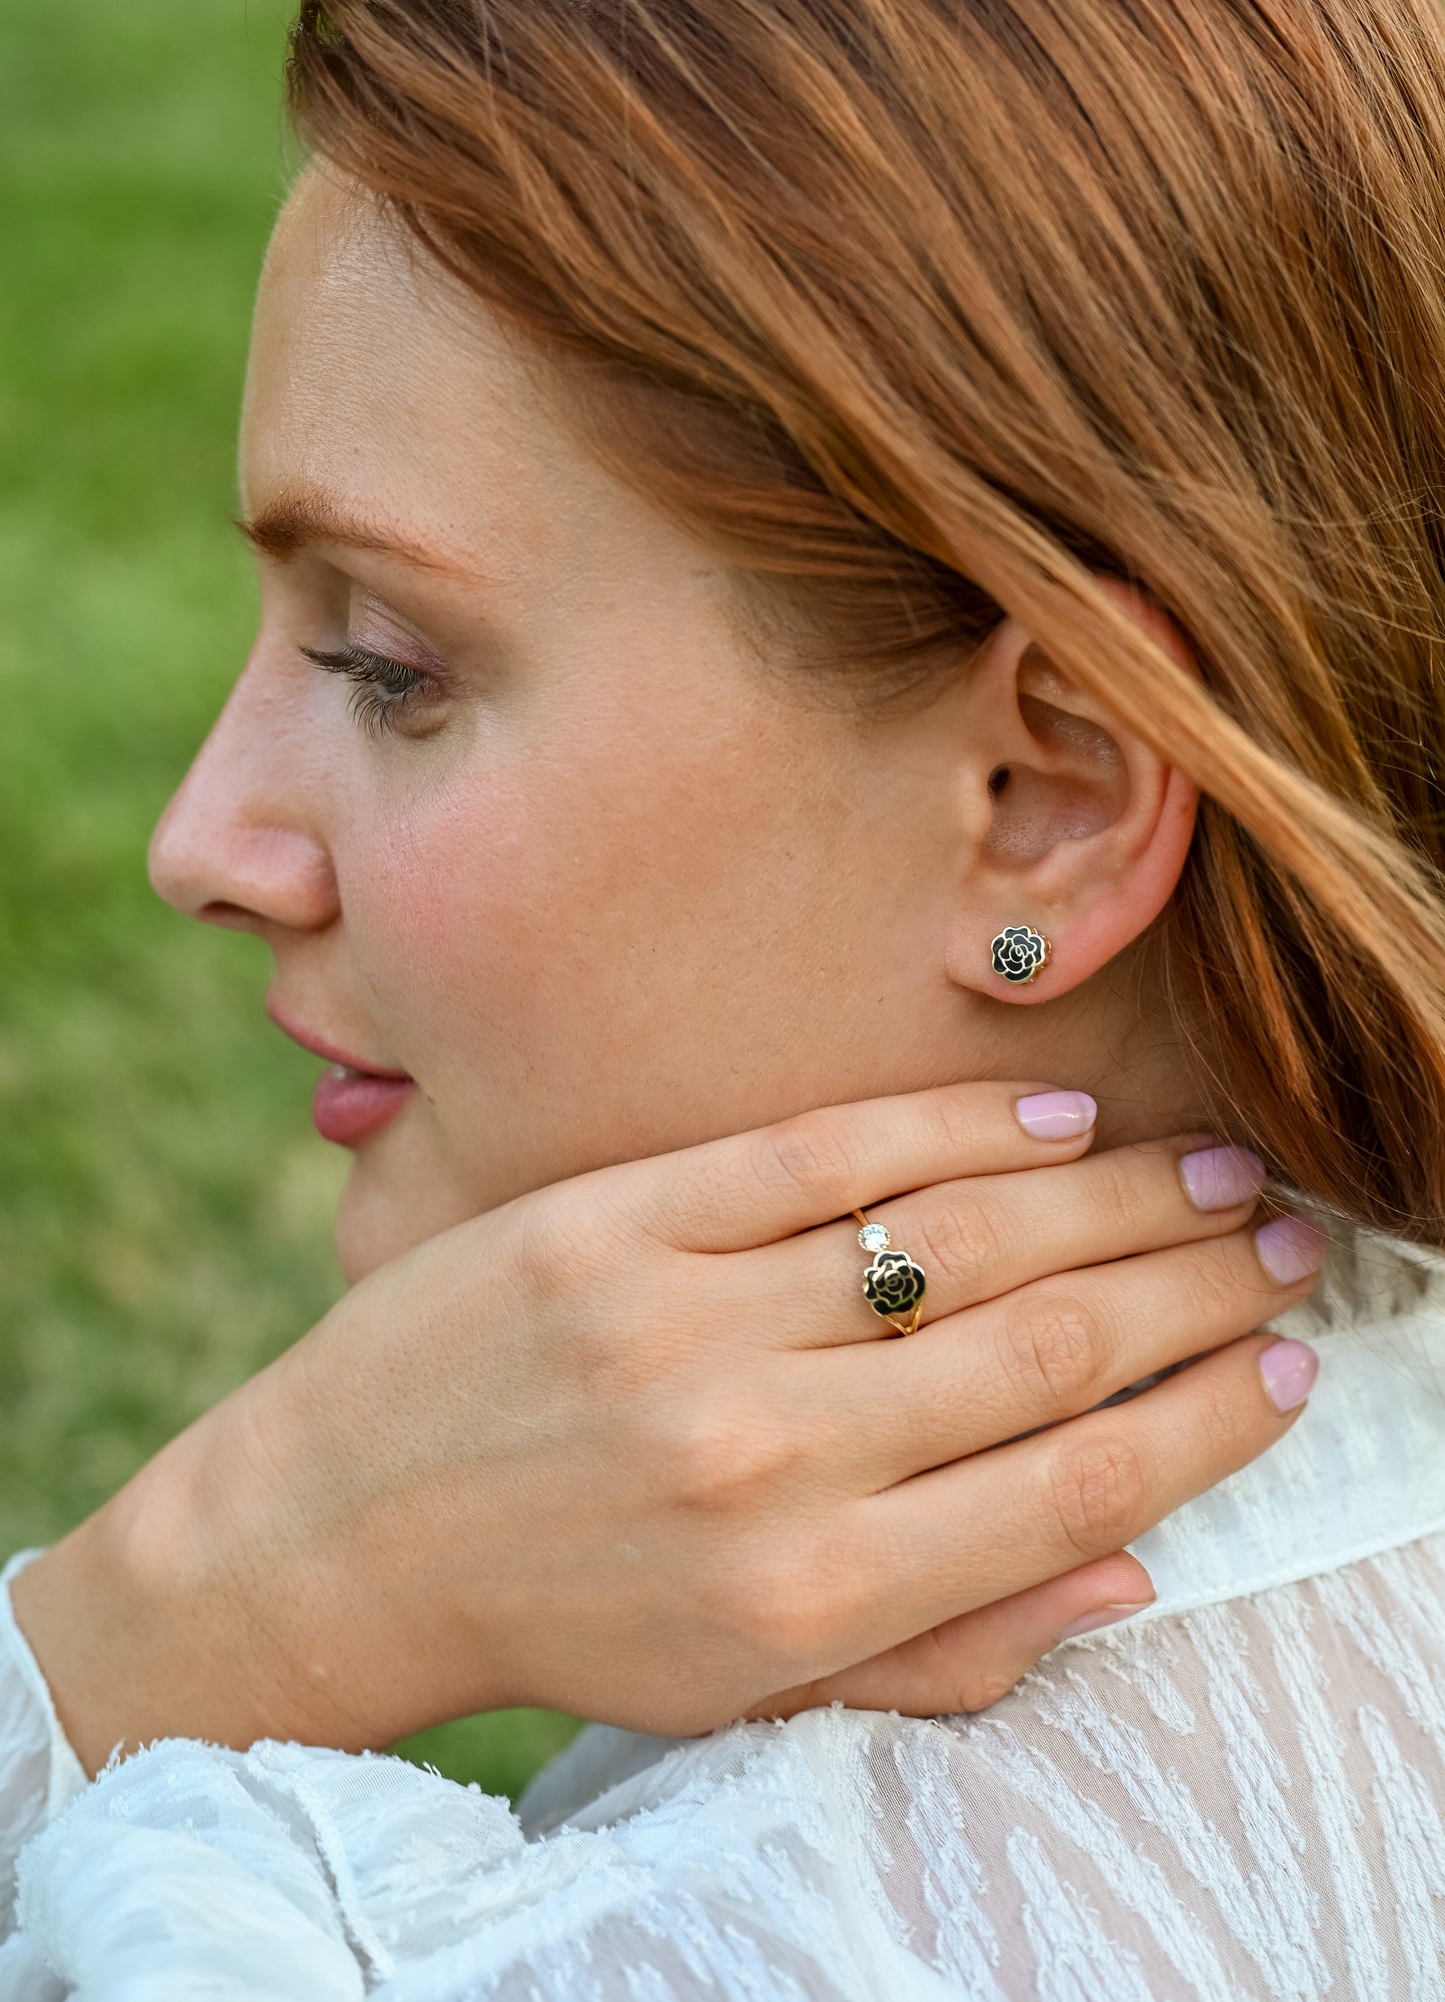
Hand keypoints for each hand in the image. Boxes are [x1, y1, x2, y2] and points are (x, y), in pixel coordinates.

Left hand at [13, 1084, 1320, 1769]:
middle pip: (1045, 1343)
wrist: (337, 1536)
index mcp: (812, 1593)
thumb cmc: (564, 1617)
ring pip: (956, 1236)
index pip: (1073, 1488)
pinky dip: (959, 1127)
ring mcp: (687, 1321)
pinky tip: (1055, 1116)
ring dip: (1113, 1197)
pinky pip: (825, 1152)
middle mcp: (765, 1458)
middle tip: (1279, 1242)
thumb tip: (1134, 1571)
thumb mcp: (753, 1689)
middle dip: (1194, 1288)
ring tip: (1207, 1171)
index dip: (1205, 1421)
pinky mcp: (617, 1218)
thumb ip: (949, 1643)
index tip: (1288, 1366)